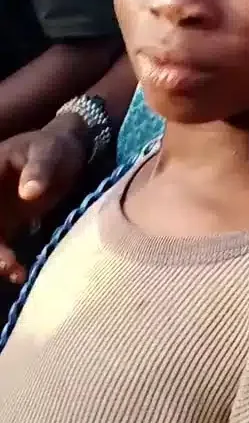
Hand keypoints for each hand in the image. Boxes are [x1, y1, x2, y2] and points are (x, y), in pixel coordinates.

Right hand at [0, 116, 88, 283]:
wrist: (68, 154)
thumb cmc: (54, 148)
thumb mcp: (48, 151)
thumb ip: (39, 169)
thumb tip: (28, 193)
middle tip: (6, 262)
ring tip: (15, 271)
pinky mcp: (5, 226)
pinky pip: (0, 248)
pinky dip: (6, 262)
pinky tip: (19, 274)